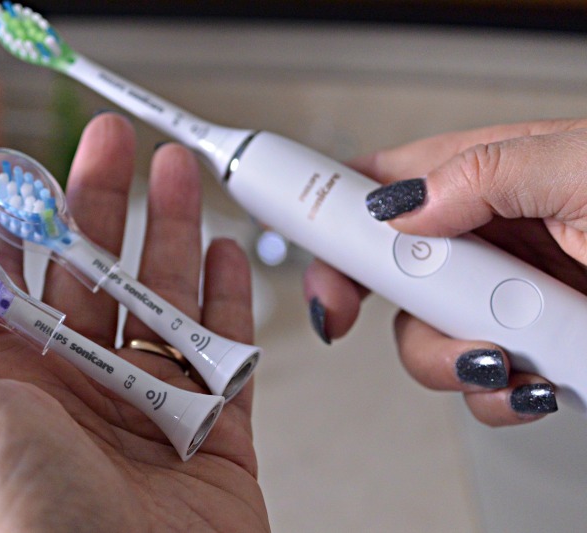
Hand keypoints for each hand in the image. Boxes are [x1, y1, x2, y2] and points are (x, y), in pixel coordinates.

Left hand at [0, 114, 268, 530]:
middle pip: (90, 276)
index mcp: (6, 385)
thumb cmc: (22, 526)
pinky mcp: (211, 432)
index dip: (12, 220)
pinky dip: (227, 302)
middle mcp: (74, 391)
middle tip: (115, 146)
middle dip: (103, 205)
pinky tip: (225, 255)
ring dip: (172, 234)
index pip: (7, 281)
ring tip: (179, 176)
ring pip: (161, 302)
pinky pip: (223, 353)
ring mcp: (146, 408)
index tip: (21, 168)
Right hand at [305, 119, 586, 425]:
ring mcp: (504, 298)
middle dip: (364, 299)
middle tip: (353, 312)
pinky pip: (478, 384)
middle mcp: (487, 240)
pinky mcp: (529, 351)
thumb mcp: (581, 166)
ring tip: (497, 355)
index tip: (282, 223)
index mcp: (490, 176)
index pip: (382, 184)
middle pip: (383, 271)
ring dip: (445, 358)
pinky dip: (493, 397)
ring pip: (424, 337)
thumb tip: (402, 207)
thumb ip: (483, 171)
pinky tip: (526, 386)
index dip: (326, 205)